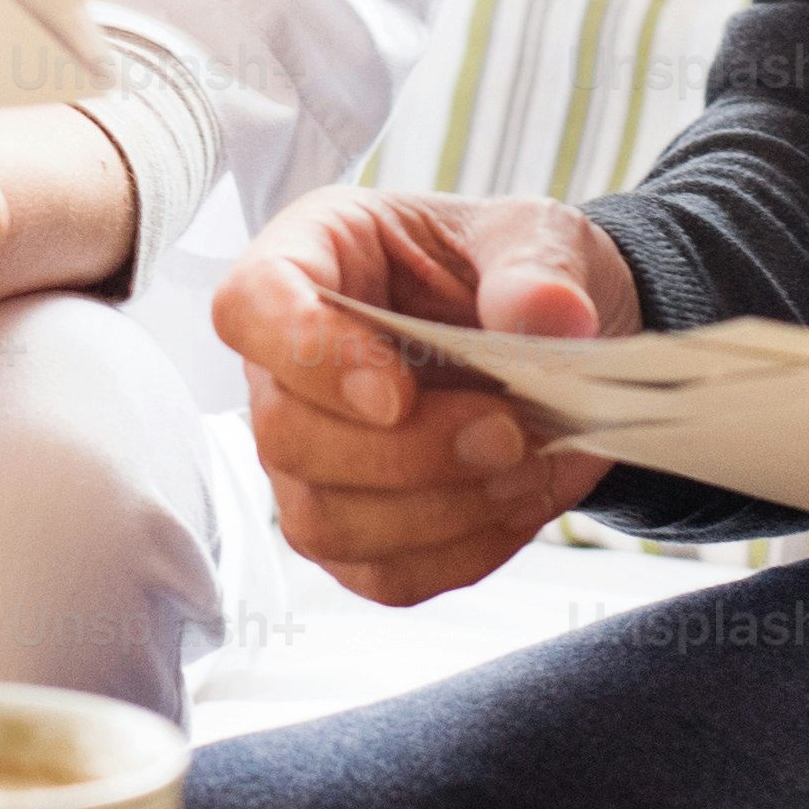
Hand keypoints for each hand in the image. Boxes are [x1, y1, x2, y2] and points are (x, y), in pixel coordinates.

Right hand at [215, 188, 638, 605]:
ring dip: (436, 511)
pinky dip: (461, 551)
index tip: (397, 394)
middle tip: (506, 432)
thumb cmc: (517, 270)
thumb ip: (537, 267)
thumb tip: (551, 317)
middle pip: (284, 434)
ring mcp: (310, 457)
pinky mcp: (354, 529)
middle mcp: (287, 365)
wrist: (556, 343)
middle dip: (404, 453)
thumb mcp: (539, 236)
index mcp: (312, 257)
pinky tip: (516, 502)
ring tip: (524, 467)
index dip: (308, 357)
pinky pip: (382, 573)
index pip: (252, 307)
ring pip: (322, 520)